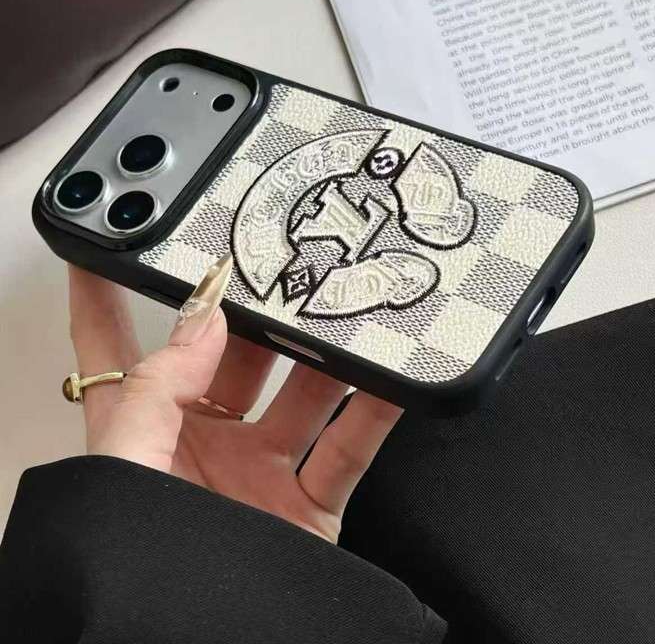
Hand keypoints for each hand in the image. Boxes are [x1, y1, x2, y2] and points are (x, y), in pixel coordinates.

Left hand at [67, 257, 401, 542]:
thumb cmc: (140, 575)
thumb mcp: (128, 470)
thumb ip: (154, 390)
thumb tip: (197, 317)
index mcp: (141, 434)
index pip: (114, 348)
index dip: (106, 290)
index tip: (116, 237)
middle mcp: (202, 443)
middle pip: (231, 358)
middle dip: (254, 312)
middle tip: (278, 262)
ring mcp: (259, 470)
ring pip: (301, 393)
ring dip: (324, 354)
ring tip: (343, 305)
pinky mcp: (309, 502)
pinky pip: (350, 446)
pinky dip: (375, 411)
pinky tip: (391, 377)